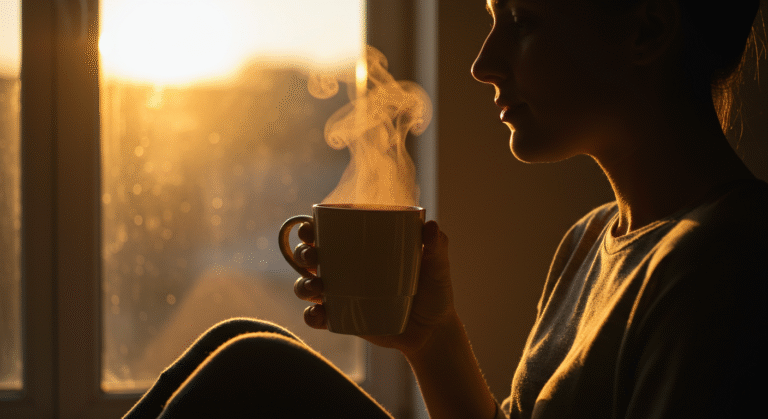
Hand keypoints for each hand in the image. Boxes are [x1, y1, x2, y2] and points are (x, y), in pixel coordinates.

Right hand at [293, 220, 455, 355]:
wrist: (433, 331)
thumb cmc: (434, 290)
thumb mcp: (437, 267)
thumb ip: (437, 246)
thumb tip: (430, 226)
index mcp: (361, 247)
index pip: (329, 231)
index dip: (311, 227)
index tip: (309, 228)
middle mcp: (344, 268)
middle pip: (310, 255)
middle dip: (302, 253)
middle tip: (313, 256)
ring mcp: (340, 294)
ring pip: (307, 285)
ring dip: (303, 284)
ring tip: (317, 286)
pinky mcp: (342, 318)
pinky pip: (318, 317)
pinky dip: (312, 316)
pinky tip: (319, 314)